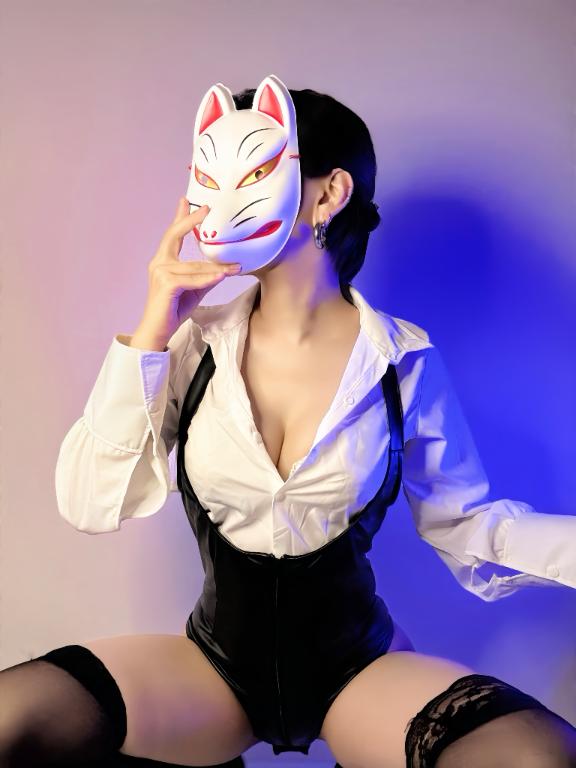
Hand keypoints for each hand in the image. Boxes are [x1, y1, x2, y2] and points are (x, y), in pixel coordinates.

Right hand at [131, 198, 240, 348]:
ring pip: (194, 266)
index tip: (186, 201)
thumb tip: (224, 267)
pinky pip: (193, 279)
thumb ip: (205, 276)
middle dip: (190, 221)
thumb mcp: (194, 289)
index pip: (173, 235)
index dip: (180, 218)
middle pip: (174, 235)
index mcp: (164, 261)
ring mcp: (160, 272)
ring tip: (234, 267)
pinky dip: (208, 279)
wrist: (158, 330)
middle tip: (205, 208)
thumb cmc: (173, 310)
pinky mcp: (165, 284)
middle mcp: (159, 263)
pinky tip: (222, 276)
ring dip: (216, 268)